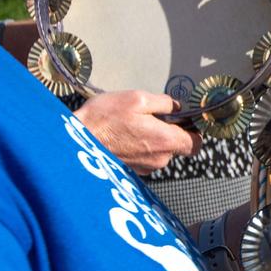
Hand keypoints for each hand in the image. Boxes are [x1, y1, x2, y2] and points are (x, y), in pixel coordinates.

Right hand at [75, 92, 196, 172]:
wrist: (74, 142)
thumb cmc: (104, 119)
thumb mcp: (137, 99)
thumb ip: (164, 103)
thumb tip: (177, 107)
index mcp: (165, 141)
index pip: (196, 144)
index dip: (194, 131)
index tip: (186, 120)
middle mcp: (159, 159)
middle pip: (177, 146)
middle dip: (169, 132)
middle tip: (151, 117)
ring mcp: (145, 168)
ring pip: (159, 152)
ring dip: (152, 139)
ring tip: (131, 125)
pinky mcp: (131, 171)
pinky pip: (144, 157)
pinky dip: (139, 147)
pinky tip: (123, 136)